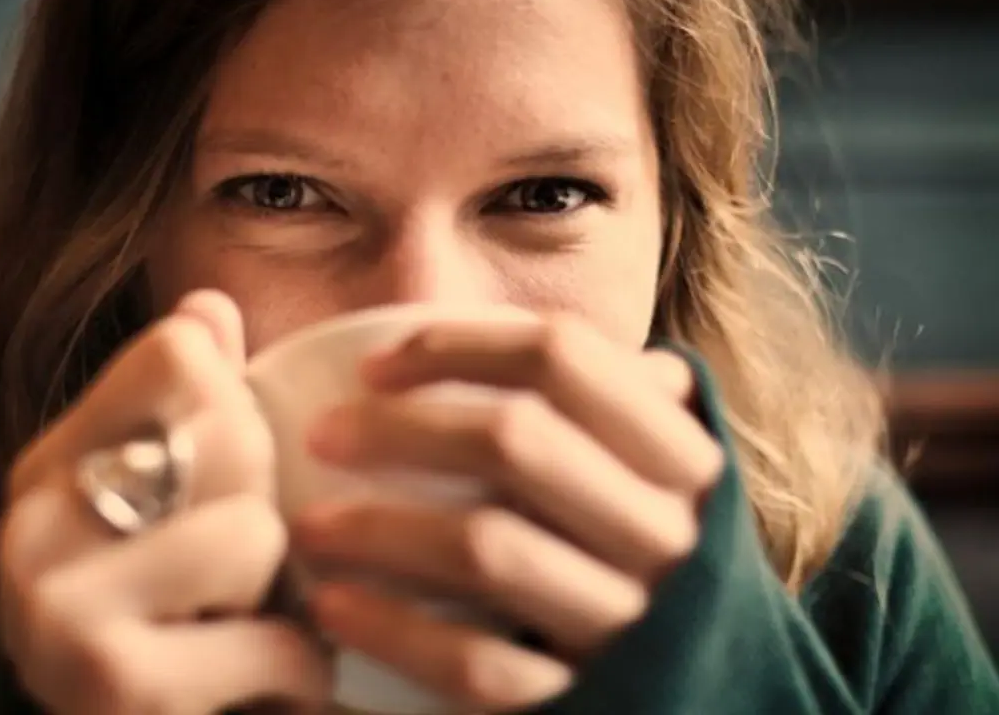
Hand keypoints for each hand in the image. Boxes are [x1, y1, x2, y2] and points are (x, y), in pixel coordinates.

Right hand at [0, 291, 329, 714]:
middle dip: (267, 508)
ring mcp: (60, 608)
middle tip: (240, 575)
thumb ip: (189, 408)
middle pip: (228, 430)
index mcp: (46, 465)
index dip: (241, 413)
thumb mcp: (164, 512)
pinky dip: (298, 671)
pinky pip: (278, 641)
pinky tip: (258, 688)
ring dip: (282, 597)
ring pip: (253, 533)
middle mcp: (31, 524)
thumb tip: (211, 302)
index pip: (181, 352)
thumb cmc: (159, 629)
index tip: (227, 485)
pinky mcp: (115, 686)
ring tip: (238, 629)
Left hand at [295, 314, 722, 709]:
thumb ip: (607, 406)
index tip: (373, 366)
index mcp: (680, 458)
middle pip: (514, 440)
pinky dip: (394, 630)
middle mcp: (664, 532)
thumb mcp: (650, 478)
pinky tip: (334, 607)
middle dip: (398, 429)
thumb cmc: (640, 562)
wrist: (702, 698)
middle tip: (322, 436)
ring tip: (308, 527)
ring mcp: (629, 622)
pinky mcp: (581, 698)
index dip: (456, 345)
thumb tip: (527, 333)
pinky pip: (476, 662)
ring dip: (378, 530)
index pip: (563, 356)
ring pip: (487, 549)